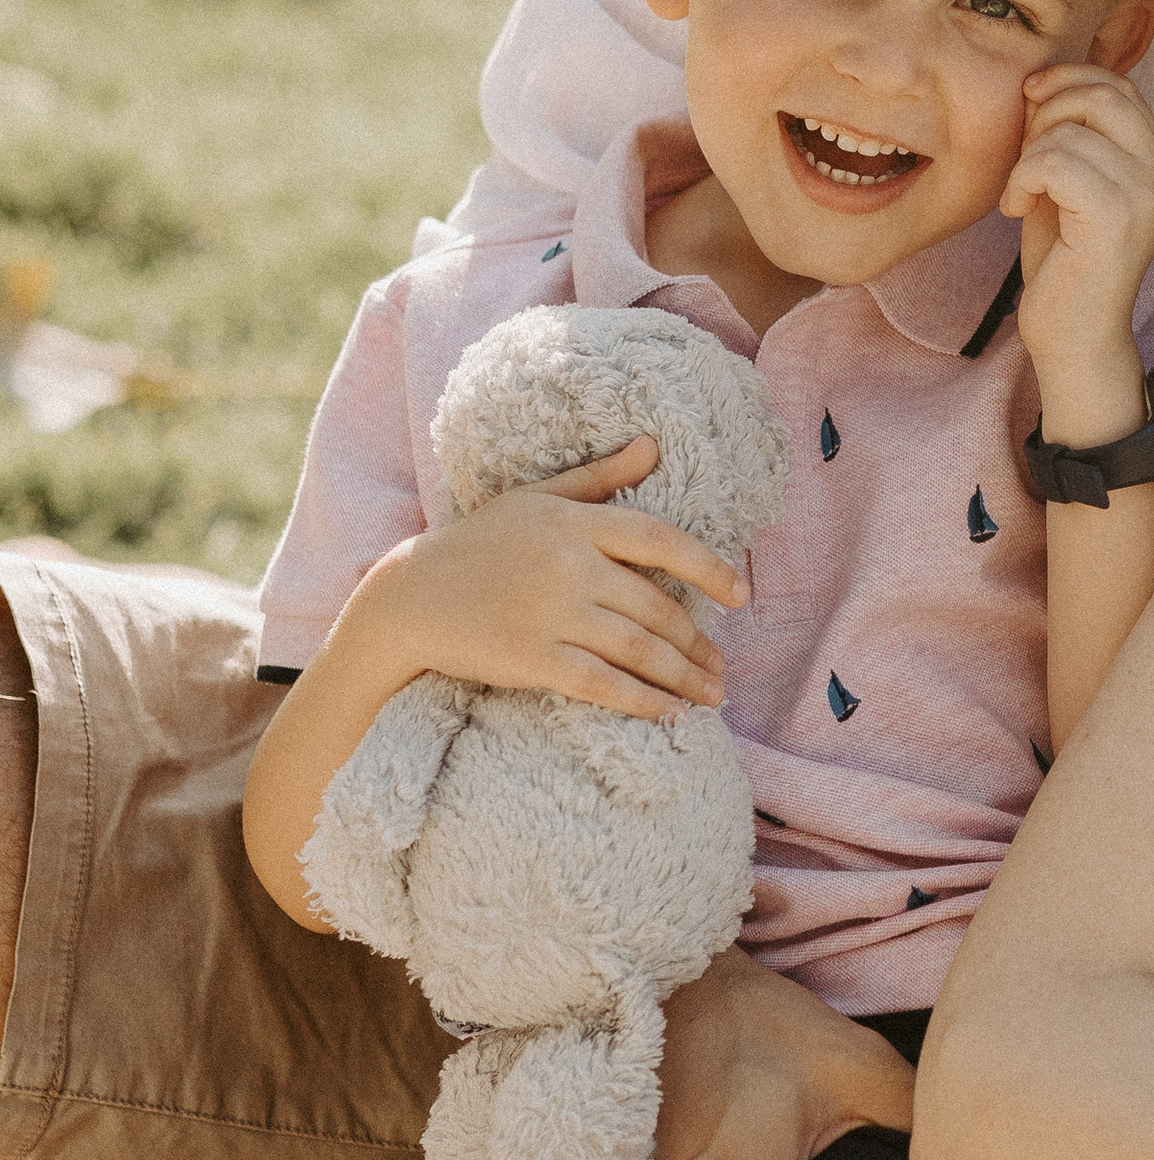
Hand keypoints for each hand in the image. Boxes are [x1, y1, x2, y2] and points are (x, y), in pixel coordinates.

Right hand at [360, 439, 742, 720]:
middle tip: (722, 667)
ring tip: (710, 694)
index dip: (708, 568)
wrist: (408, 596)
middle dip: (697, 643)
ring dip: (682, 678)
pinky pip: (602, 684)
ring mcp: (550, 613)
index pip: (660, 539)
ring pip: (637, 650)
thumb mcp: (535, 499)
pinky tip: (669, 714)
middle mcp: (567, 565)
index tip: (739, 595)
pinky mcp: (531, 658)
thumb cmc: (477, 544)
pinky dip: (642, 701)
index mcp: (573, 522)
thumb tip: (653, 445)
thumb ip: (599, 477)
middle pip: (656, 607)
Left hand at [1006, 66, 1153, 440]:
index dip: (1070, 80)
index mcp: (1153, 163)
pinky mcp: (1115, 218)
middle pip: (1103, 94)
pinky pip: (1055, 162)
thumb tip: (1039, 84)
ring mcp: (1142, 195)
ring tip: (1021, 192)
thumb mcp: (1067, 186)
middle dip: (1047, 111)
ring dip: (1027, 155)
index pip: (1121, 86)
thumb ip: (1067, 136)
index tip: (1030, 104)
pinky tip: (1015, 209)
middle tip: (1023, 154)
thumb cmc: (1064, 264)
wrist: (1074, 337)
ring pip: (1070, 130)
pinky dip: (1022, 179)